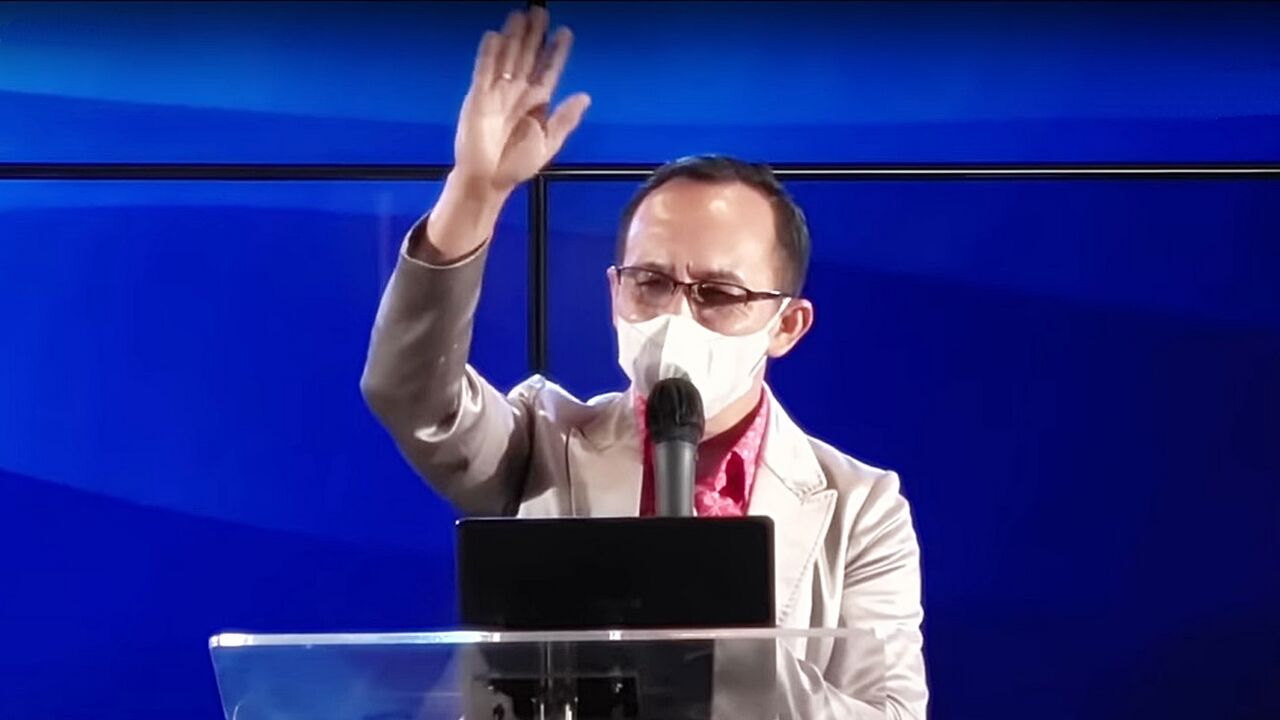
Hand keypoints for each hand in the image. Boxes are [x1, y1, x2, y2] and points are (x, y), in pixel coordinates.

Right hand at [453, 7, 590, 193]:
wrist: (489, 181)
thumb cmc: (516, 166)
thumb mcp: (549, 143)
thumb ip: (565, 119)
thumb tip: (584, 97)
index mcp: (536, 104)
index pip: (547, 70)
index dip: (556, 52)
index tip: (565, 33)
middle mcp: (516, 93)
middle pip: (526, 57)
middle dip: (534, 35)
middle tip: (540, 12)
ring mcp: (497, 93)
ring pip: (506, 58)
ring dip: (513, 37)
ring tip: (520, 16)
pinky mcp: (478, 98)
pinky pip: (484, 71)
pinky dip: (488, 54)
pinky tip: (495, 36)